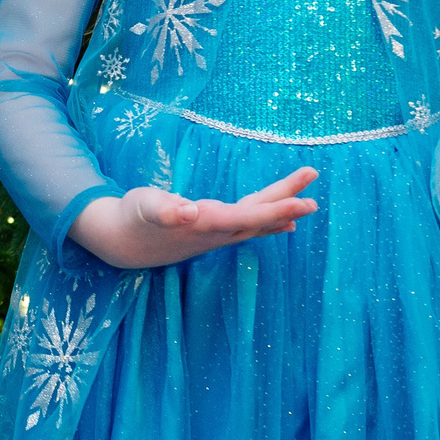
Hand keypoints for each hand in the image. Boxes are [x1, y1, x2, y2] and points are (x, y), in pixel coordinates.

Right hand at [70, 168, 319, 269]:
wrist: (124, 243)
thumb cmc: (133, 217)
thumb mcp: (143, 206)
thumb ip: (163, 209)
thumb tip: (186, 211)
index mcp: (205, 223)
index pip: (248, 216)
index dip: (277, 209)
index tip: (303, 202)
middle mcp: (217, 232)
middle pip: (259, 218)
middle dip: (287, 205)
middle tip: (315, 196)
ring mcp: (217, 234)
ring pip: (257, 221)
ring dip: (283, 211)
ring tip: (310, 204)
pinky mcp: (214, 231)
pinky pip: (250, 227)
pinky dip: (269, 222)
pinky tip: (287, 225)